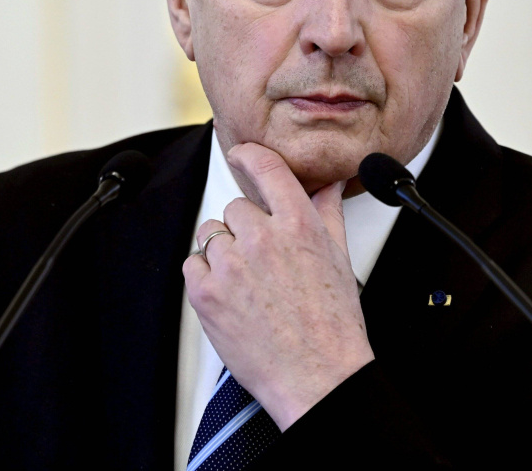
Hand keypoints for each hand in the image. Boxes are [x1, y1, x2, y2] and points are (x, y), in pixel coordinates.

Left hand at [182, 142, 374, 429]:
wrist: (318, 377)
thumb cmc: (333, 324)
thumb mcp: (339, 258)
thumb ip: (328, 212)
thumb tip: (328, 183)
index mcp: (298, 224)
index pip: (265, 167)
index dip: (248, 155)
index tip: (240, 155)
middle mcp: (262, 238)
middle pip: (236, 208)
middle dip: (246, 228)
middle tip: (264, 260)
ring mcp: (231, 266)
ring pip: (212, 235)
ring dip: (225, 252)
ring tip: (250, 284)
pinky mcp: (206, 294)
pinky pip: (193, 265)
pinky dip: (206, 277)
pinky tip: (232, 297)